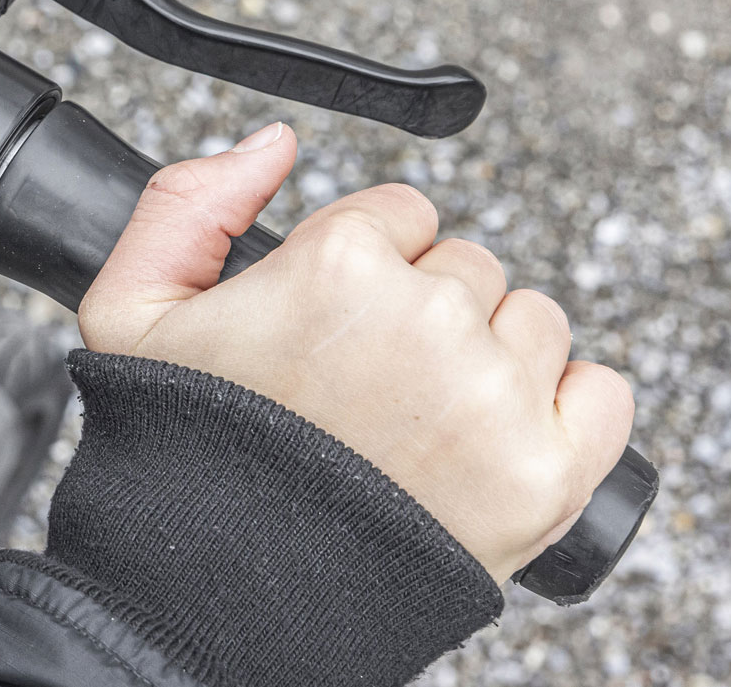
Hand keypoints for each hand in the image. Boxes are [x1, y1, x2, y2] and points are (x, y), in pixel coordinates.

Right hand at [78, 122, 634, 584]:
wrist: (224, 586)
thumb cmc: (181, 452)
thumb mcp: (129, 311)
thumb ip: (185, 203)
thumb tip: (274, 143)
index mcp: (336, 262)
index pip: (400, 212)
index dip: (360, 263)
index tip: (330, 320)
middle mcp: (426, 316)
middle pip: (468, 265)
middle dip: (423, 308)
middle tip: (364, 381)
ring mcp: (492, 396)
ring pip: (532, 322)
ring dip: (490, 355)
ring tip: (418, 418)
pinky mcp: (545, 471)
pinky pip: (602, 393)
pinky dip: (566, 408)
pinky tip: (493, 436)